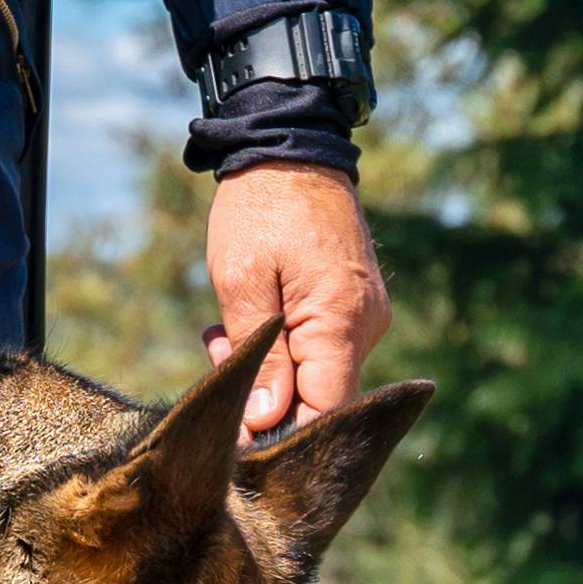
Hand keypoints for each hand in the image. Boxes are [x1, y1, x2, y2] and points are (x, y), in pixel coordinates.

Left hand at [202, 161, 391, 440]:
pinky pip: (318, 350)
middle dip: (263, 397)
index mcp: (342, 321)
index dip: (282, 434)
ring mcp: (364, 317)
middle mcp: (366, 326)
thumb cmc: (259, 210)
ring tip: (220, 331)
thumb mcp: (242, 282)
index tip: (234, 431)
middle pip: (319, 400)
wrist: (290, 149)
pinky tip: (242, 323)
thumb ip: (259, 355)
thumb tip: (266, 422)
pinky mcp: (352, 308)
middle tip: (216, 355)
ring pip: (314, 376)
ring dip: (264, 368)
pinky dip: (278, 346)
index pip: (326, 411)